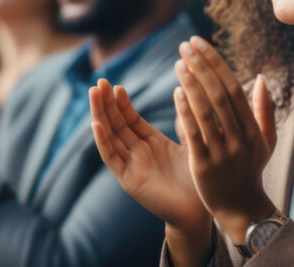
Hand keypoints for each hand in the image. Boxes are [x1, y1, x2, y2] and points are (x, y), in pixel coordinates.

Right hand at [89, 79, 209, 231]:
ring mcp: (131, 166)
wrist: (200, 211)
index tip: (115, 84)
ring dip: (100, 115)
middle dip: (106, 103)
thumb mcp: (191, 143)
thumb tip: (188, 95)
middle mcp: (138, 153)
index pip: (130, 119)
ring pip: (110, 136)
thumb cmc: (198, 179)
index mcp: (151, 143)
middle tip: (99, 81)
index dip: (121, 102)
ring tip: (94, 94)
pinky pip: (112, 158)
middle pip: (116, 124)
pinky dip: (103, 141)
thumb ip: (186, 122)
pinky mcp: (129, 180)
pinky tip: (96, 124)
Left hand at [173, 36, 277, 244]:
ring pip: (206, 112)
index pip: (233, 88)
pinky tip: (176, 92)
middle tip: (186, 45)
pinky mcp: (204, 166)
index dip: (216, 63)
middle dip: (202, 67)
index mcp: (253, 128)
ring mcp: (222, 152)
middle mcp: (240, 138)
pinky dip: (186, 112)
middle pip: (219, 95)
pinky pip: (194, 134)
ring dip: (192, 84)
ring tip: (179, 62)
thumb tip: (261, 79)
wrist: (242, 208)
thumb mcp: (265, 141)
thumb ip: (264, 110)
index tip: (200, 43)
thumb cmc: (251, 170)